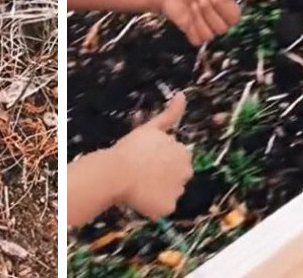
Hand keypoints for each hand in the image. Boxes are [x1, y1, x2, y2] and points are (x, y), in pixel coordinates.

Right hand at [110, 94, 194, 217]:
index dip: (160, 158)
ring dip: (158, 189)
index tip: (146, 157)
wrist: (117, 172)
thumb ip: (171, 114)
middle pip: (176, 175)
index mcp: (183, 153)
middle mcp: (186, 173)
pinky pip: (162, 207)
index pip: (176, 158)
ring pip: (168, 192)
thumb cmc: (131, 148)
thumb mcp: (151, 128)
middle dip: (163, 174)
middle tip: (142, 171)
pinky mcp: (168, 207)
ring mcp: (178, 191)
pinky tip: (139, 197)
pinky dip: (153, 204)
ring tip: (138, 184)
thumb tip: (183, 95)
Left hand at [158, 0, 261, 44]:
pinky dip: (190, 28)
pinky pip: (198, 39)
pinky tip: (186, 18)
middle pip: (223, 28)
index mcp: (228, 9)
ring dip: (198, 18)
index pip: (235, 19)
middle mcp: (220, 21)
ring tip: (192, 6)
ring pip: (210, 35)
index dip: (222, 7)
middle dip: (208, 11)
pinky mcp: (195, 36)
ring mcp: (208, 30)